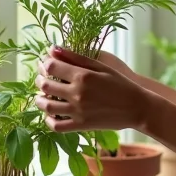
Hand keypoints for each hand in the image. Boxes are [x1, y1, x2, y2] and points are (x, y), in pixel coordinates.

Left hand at [34, 46, 148, 132]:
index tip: (45, 62)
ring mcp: (78, 111)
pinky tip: (50, 114)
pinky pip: (56, 126)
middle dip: (39, 79)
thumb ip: (76, 57)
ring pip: (46, 106)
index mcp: (83, 76)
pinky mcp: (80, 125)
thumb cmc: (121, 83)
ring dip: (39, 100)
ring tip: (42, 96)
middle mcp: (77, 93)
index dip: (44, 63)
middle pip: (45, 85)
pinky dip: (48, 120)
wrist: (137, 107)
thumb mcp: (101, 66)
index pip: (51, 67)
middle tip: (41, 78)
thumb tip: (53, 49)